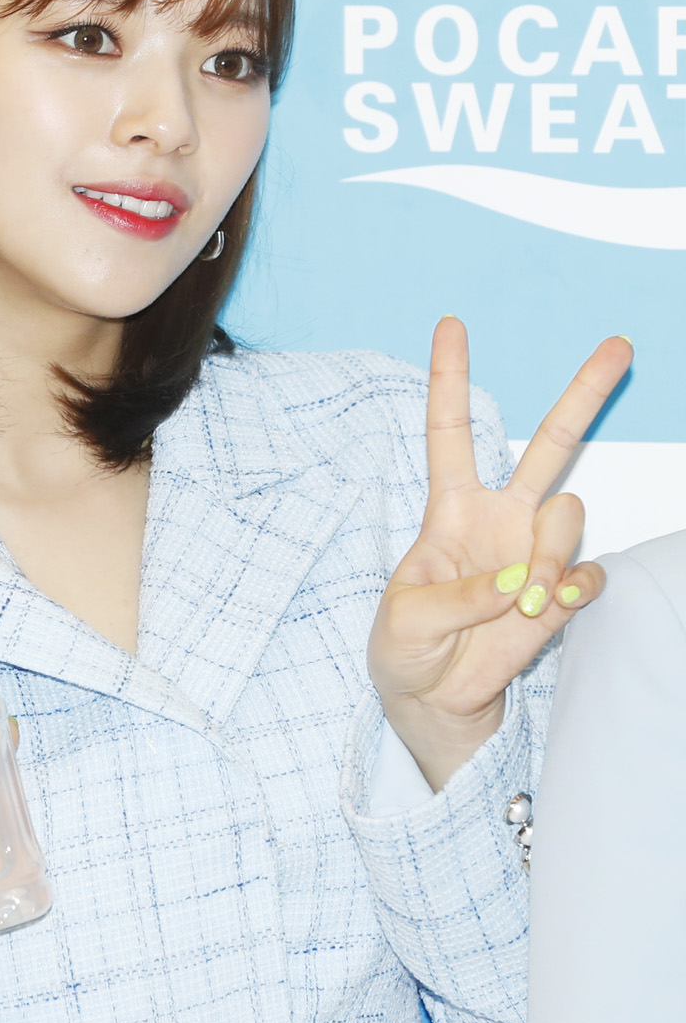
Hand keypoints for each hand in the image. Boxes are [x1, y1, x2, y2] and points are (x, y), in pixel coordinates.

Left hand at [369, 318, 631, 788]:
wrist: (433, 699)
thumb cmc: (404, 648)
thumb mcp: (404, 619)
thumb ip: (455, 597)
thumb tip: (514, 582)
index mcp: (449, 509)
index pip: (449, 431)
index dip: (449, 379)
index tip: (449, 323)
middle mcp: (500, 518)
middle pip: (549, 443)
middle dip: (585, 394)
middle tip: (619, 345)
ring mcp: (535, 552)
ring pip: (569, 515)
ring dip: (548, 557)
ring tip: (522, 601)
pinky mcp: (561, 592)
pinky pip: (585, 574)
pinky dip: (570, 589)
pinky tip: (548, 607)